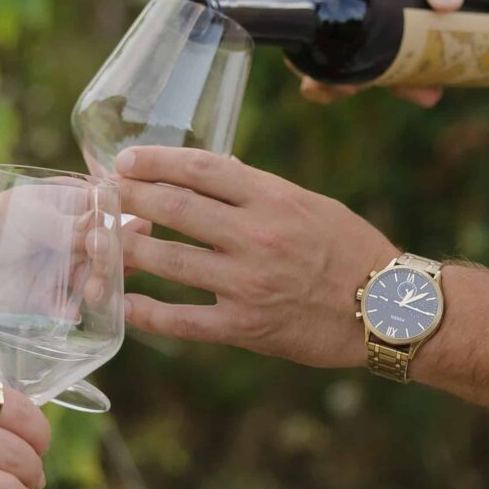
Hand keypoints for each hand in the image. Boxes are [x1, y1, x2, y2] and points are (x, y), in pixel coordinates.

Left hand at [116, 147, 392, 368]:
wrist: (389, 309)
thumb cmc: (351, 250)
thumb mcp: (309, 204)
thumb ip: (258, 191)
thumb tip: (207, 174)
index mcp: (273, 198)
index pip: (201, 169)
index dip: (155, 161)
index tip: (125, 162)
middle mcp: (256, 236)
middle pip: (174, 208)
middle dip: (127, 198)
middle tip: (99, 196)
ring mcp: (248, 283)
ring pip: (167, 260)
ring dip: (124, 250)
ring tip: (98, 243)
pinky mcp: (246, 326)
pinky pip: (182, 319)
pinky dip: (146, 310)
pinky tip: (122, 301)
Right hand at [302, 0, 474, 106]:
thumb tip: (446, 5)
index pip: (310, 21)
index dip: (309, 57)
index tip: (325, 82)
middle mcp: (354, 1)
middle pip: (339, 52)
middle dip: (349, 81)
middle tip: (360, 92)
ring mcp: (380, 16)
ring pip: (376, 59)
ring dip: (394, 82)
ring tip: (426, 94)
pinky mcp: (407, 24)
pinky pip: (404, 55)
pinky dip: (416, 73)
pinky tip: (436, 86)